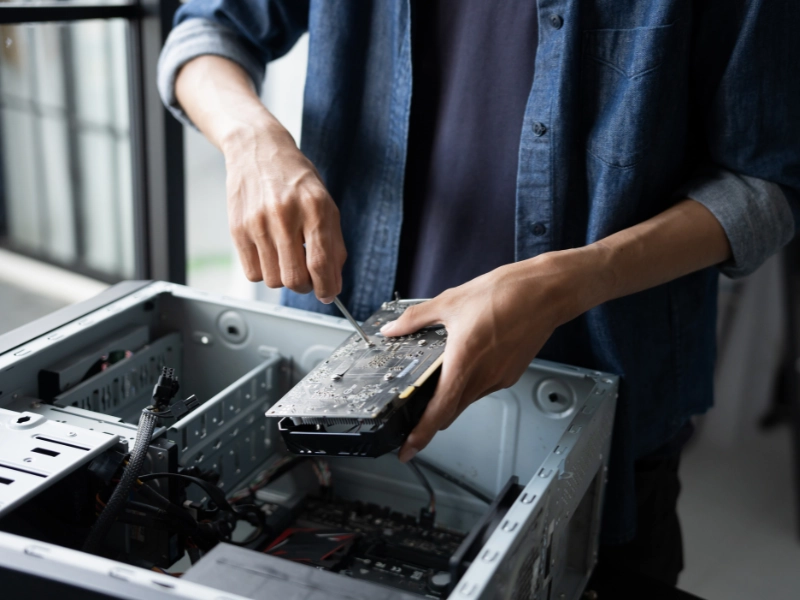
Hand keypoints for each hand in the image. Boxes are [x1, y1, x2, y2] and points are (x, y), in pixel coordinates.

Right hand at [223, 122, 346, 302]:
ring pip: (272, 280)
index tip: (328, 294)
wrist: (258, 149)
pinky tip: (269, 252)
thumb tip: (333, 284)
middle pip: (294, 278)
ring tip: (286, 257)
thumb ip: (333, 246)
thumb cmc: (295, 179)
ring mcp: (258, 223)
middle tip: (307, 276)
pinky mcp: (237, 229)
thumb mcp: (326, 204)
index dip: (326, 287)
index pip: (320, 263)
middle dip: (305, 286)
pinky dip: (264, 271)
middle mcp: (285, 215)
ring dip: (283, 277)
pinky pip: (252, 273)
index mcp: (314, 208)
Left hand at [381, 251, 602, 461]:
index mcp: (464, 362)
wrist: (546, 292)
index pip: (439, 411)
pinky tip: (466, 361)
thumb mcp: (450, 302)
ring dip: (452, 396)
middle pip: (451, 411)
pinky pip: (484, 387)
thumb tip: (393, 328)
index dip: (421, 435)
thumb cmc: (506, 294)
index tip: (408, 450)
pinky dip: (470, 382)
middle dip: (432, 417)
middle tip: (413, 414)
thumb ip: (416, 319)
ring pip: (468, 399)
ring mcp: (500, 378)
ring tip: (440, 375)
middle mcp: (484, 377)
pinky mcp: (511, 373)